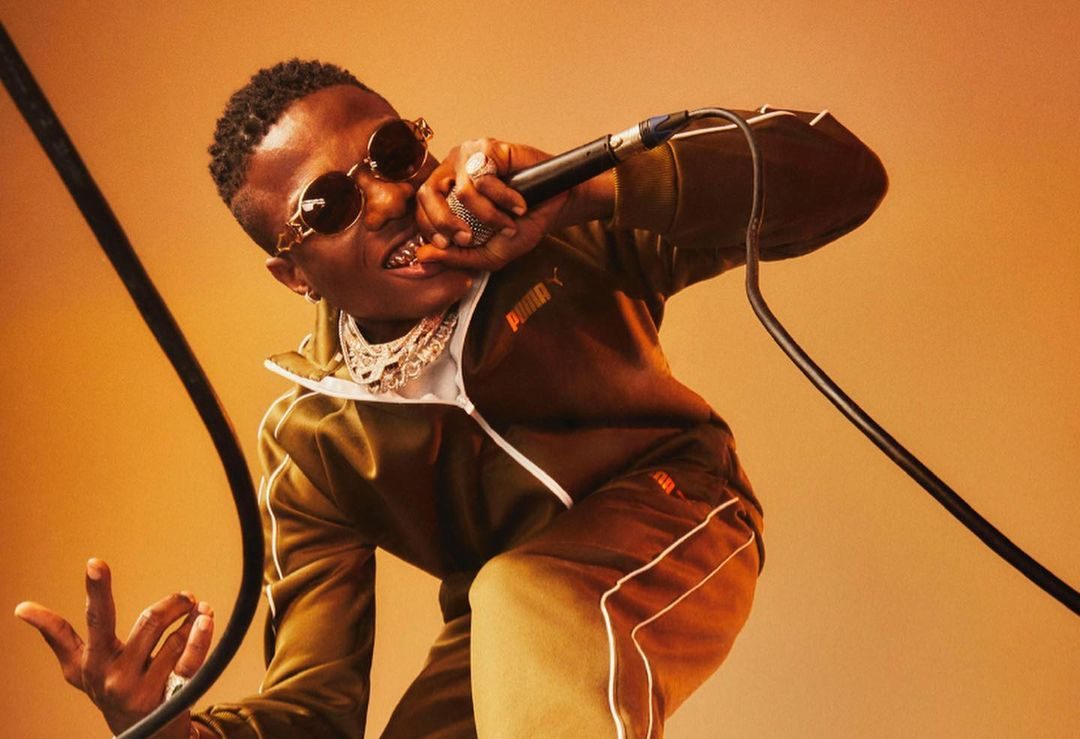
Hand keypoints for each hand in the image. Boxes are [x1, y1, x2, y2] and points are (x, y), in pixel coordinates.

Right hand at [14, 559, 213, 737]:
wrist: (142, 736)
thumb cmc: (110, 689)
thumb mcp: (79, 668)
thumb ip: (56, 637)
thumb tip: (21, 608)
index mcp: (90, 663)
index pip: (93, 622)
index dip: (94, 592)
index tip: (96, 562)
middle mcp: (112, 677)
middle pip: (148, 622)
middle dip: (170, 604)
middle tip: (186, 595)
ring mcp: (141, 689)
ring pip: (173, 638)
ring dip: (189, 618)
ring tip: (197, 610)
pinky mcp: (167, 698)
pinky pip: (189, 660)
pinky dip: (200, 635)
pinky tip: (206, 619)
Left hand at [414, 138, 612, 271]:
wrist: (556, 205)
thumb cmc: (522, 225)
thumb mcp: (488, 251)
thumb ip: (456, 257)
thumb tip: (423, 257)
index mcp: (446, 191)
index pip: (420, 207)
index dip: (430, 227)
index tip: (447, 244)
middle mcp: (453, 170)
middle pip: (428, 193)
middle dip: (445, 221)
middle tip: (468, 237)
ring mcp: (470, 155)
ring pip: (463, 191)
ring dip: (490, 216)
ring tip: (509, 222)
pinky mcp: (488, 147)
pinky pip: (485, 178)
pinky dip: (504, 198)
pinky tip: (519, 203)